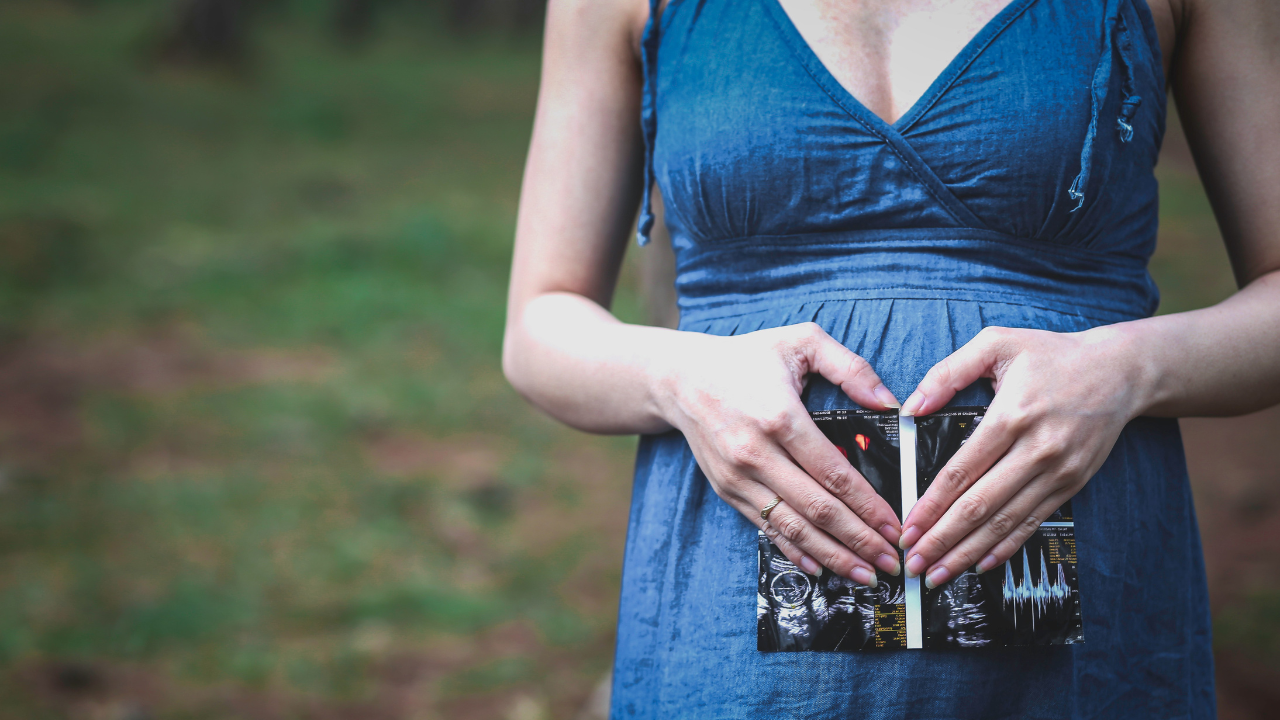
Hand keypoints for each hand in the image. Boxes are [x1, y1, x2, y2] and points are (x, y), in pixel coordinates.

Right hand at [655, 322, 903, 585]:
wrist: (681, 378)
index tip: (894, 527)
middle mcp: (757, 453)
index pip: (834, 474)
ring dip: (833, 555)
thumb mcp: (802, 341)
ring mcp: (739, 477)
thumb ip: (851, 367)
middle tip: (892, 562)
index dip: (868, 506)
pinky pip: (766, 527)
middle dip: (860, 541)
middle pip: (817, 509)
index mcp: (780, 417)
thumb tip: (889, 404)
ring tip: (866, 574)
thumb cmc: (746, 358)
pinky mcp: (728, 490)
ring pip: (793, 527)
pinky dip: (796, 551)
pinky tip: (823, 566)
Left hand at [895, 326, 1145, 587]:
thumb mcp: (997, 344)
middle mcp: (1036, 449)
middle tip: (914, 562)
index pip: (962, 471)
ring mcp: (1057, 472)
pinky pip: (1033, 522)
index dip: (932, 504)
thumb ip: (948, 372)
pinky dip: (1006, 546)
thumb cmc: (1052, 355)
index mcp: (1012, 416)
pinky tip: (981, 564)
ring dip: (968, 552)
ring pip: (1005, 521)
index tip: (908, 527)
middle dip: (942, 539)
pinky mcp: (1071, 484)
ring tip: (938, 574)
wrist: (1120, 370)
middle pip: (980, 505)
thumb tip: (911, 406)